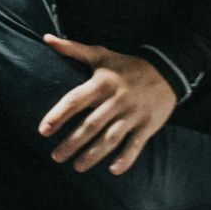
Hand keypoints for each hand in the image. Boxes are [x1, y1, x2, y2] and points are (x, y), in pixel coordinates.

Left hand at [39, 36, 177, 173]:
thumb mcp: (101, 55)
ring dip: (93, 154)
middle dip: (72, 143)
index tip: (43, 131)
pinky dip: (126, 158)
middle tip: (55, 157)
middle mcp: (117, 99)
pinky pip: (136, 144)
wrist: (167, 69)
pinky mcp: (148, 125)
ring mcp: (133, 114)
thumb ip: (72, 49)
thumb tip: (46, 39)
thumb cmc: (126, 65)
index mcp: (102, 83)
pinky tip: (113, 170)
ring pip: (111, 138)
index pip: (75, 100)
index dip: (58, 115)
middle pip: (91, 125)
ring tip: (77, 167)